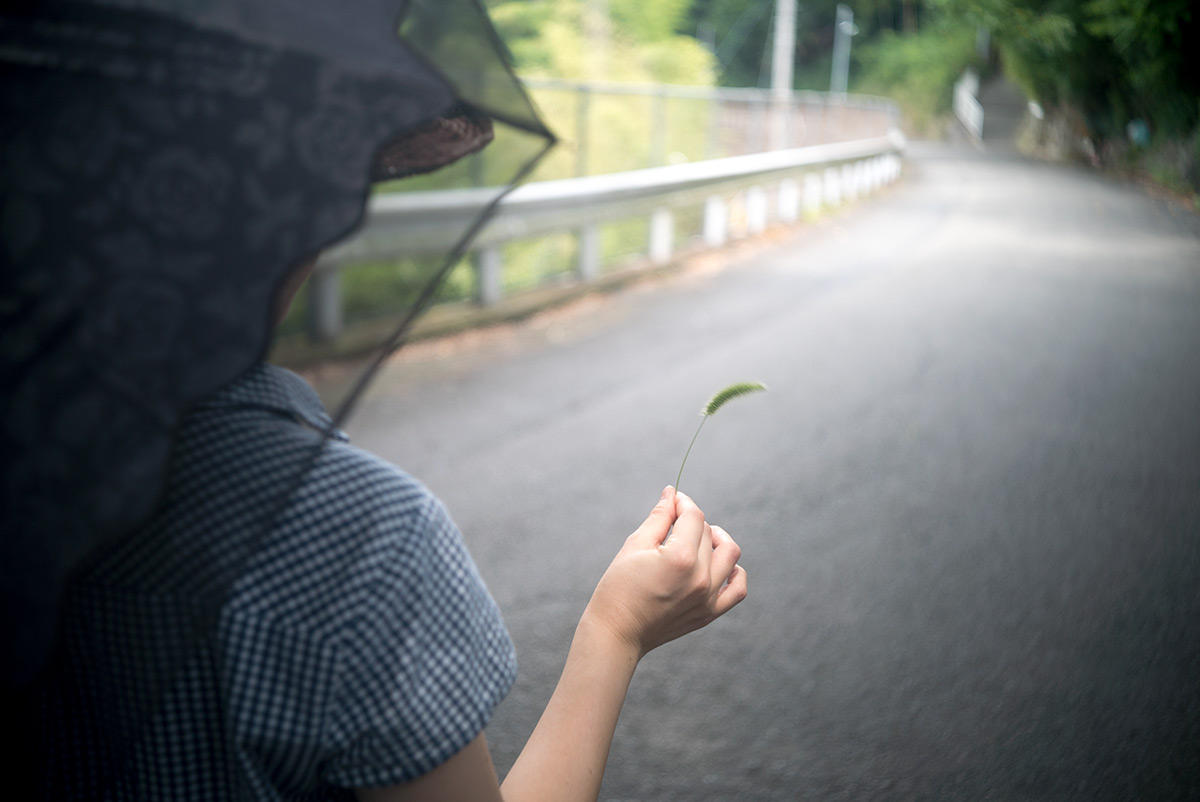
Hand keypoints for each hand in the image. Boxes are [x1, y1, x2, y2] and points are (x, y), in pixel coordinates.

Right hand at [582, 486, 746, 658]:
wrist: (616, 632)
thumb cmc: (619, 588)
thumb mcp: (635, 545)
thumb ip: (659, 517)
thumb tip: (672, 493)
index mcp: (680, 558)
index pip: (693, 516)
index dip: (682, 503)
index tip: (673, 501)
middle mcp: (700, 578)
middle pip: (708, 533)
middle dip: (691, 521)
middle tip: (672, 524)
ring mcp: (708, 598)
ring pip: (730, 554)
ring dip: (717, 540)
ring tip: (698, 540)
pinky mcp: (709, 613)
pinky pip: (738, 589)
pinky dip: (735, 572)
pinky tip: (719, 565)